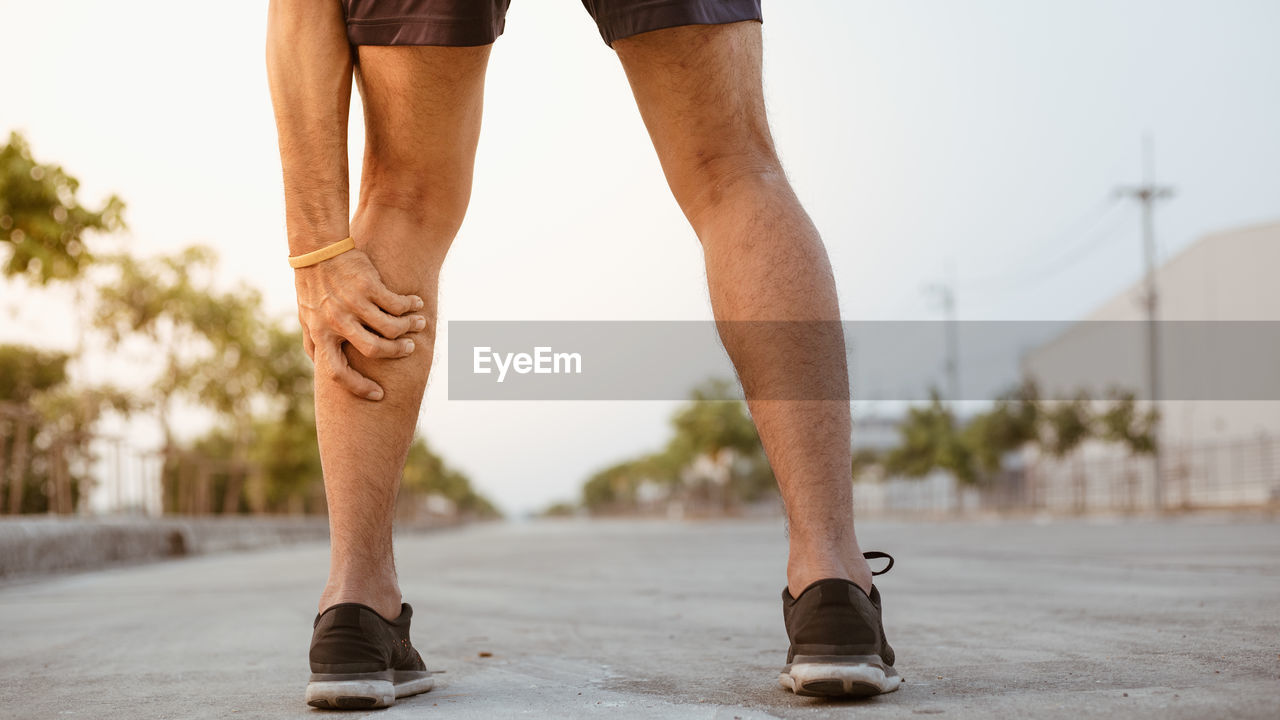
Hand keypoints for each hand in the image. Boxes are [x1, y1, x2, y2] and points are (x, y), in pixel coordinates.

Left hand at [294, 247, 425, 400]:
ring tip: (418, 323)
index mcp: (321, 334)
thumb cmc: (312, 287)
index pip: (338, 372)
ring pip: (391, 327)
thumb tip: (320, 367)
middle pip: (374, 350)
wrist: (316, 250)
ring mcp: (354, 303)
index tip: (377, 394)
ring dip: (410, 328)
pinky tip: (417, 304)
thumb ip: (314, 343)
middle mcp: (337, 321)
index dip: (358, 388)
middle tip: (408, 349)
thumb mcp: (306, 317)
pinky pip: (397, 304)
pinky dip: (411, 306)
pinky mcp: (368, 286)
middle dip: (396, 352)